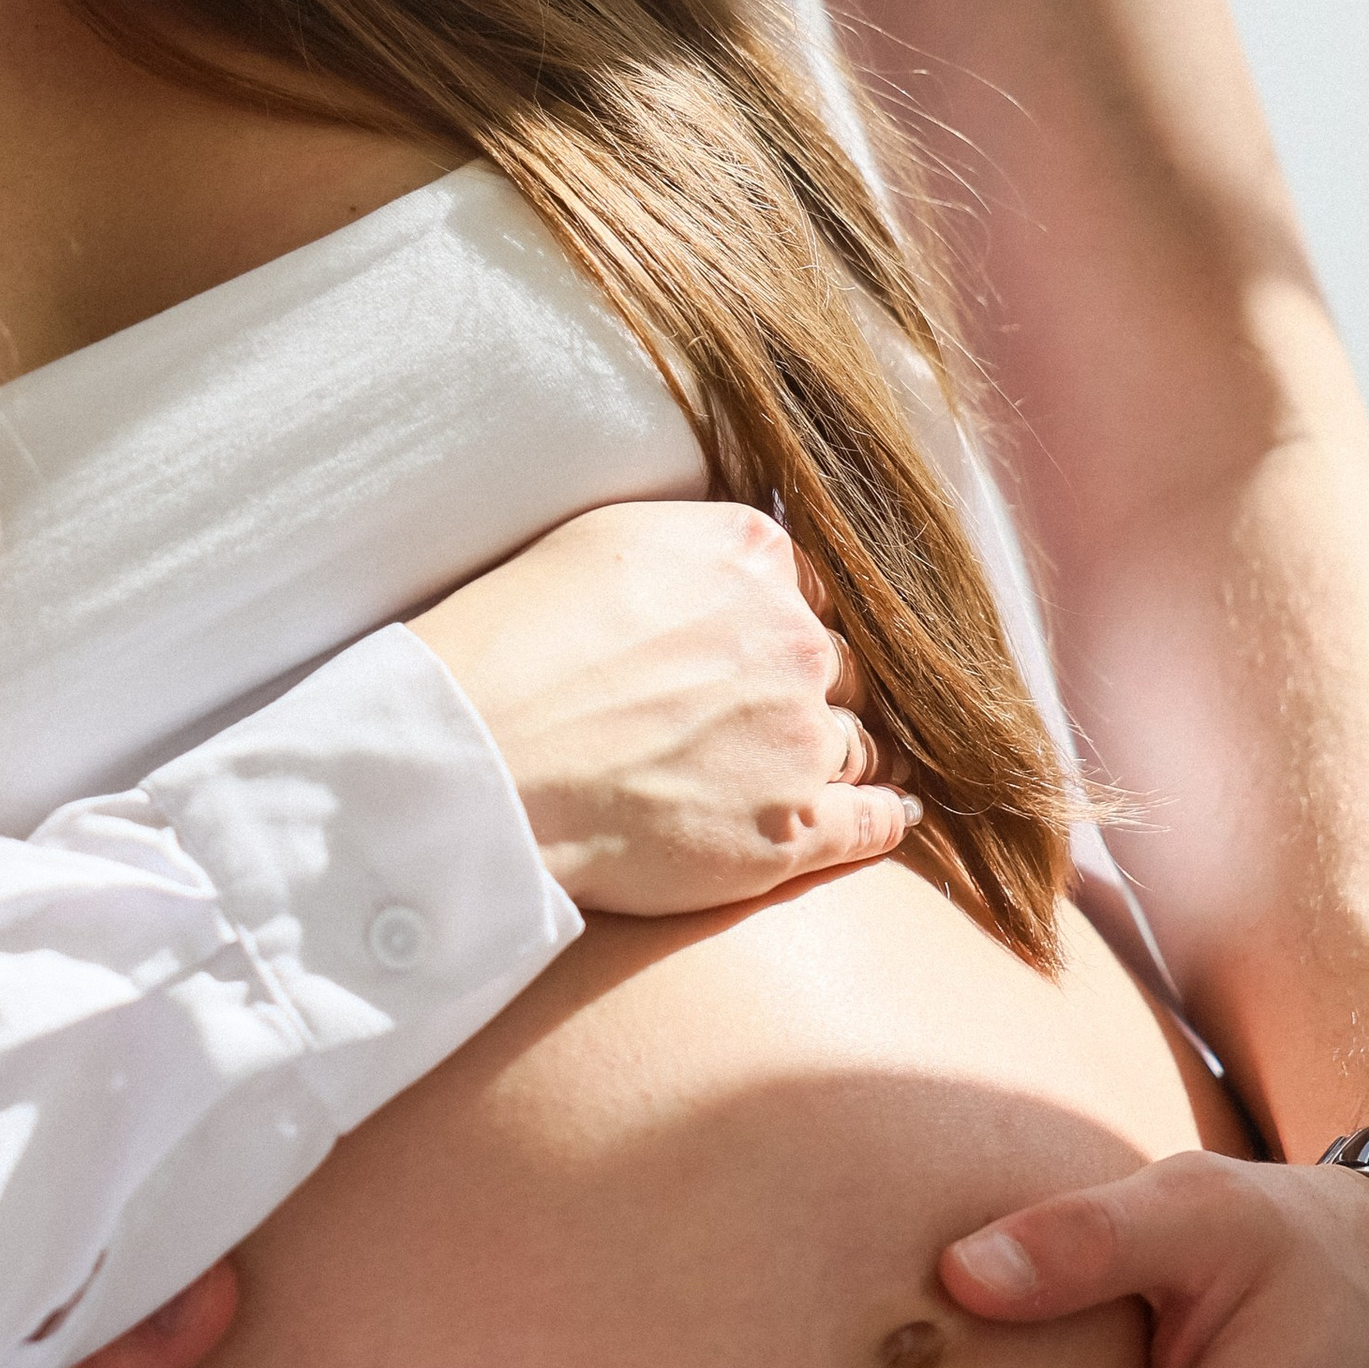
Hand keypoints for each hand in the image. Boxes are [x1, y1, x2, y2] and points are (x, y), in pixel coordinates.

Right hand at [409, 498, 911, 913]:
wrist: (480, 758)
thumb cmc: (512, 644)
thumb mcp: (605, 538)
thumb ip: (698, 547)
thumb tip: (741, 564)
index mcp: (754, 557)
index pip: (816, 590)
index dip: (792, 626)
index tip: (769, 654)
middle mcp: (797, 640)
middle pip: (844, 666)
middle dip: (815, 690)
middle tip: (768, 719)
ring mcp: (803, 738)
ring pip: (863, 742)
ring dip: (842, 754)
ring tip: (816, 769)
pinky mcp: (795, 829)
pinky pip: (876, 823)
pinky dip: (885, 818)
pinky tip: (888, 816)